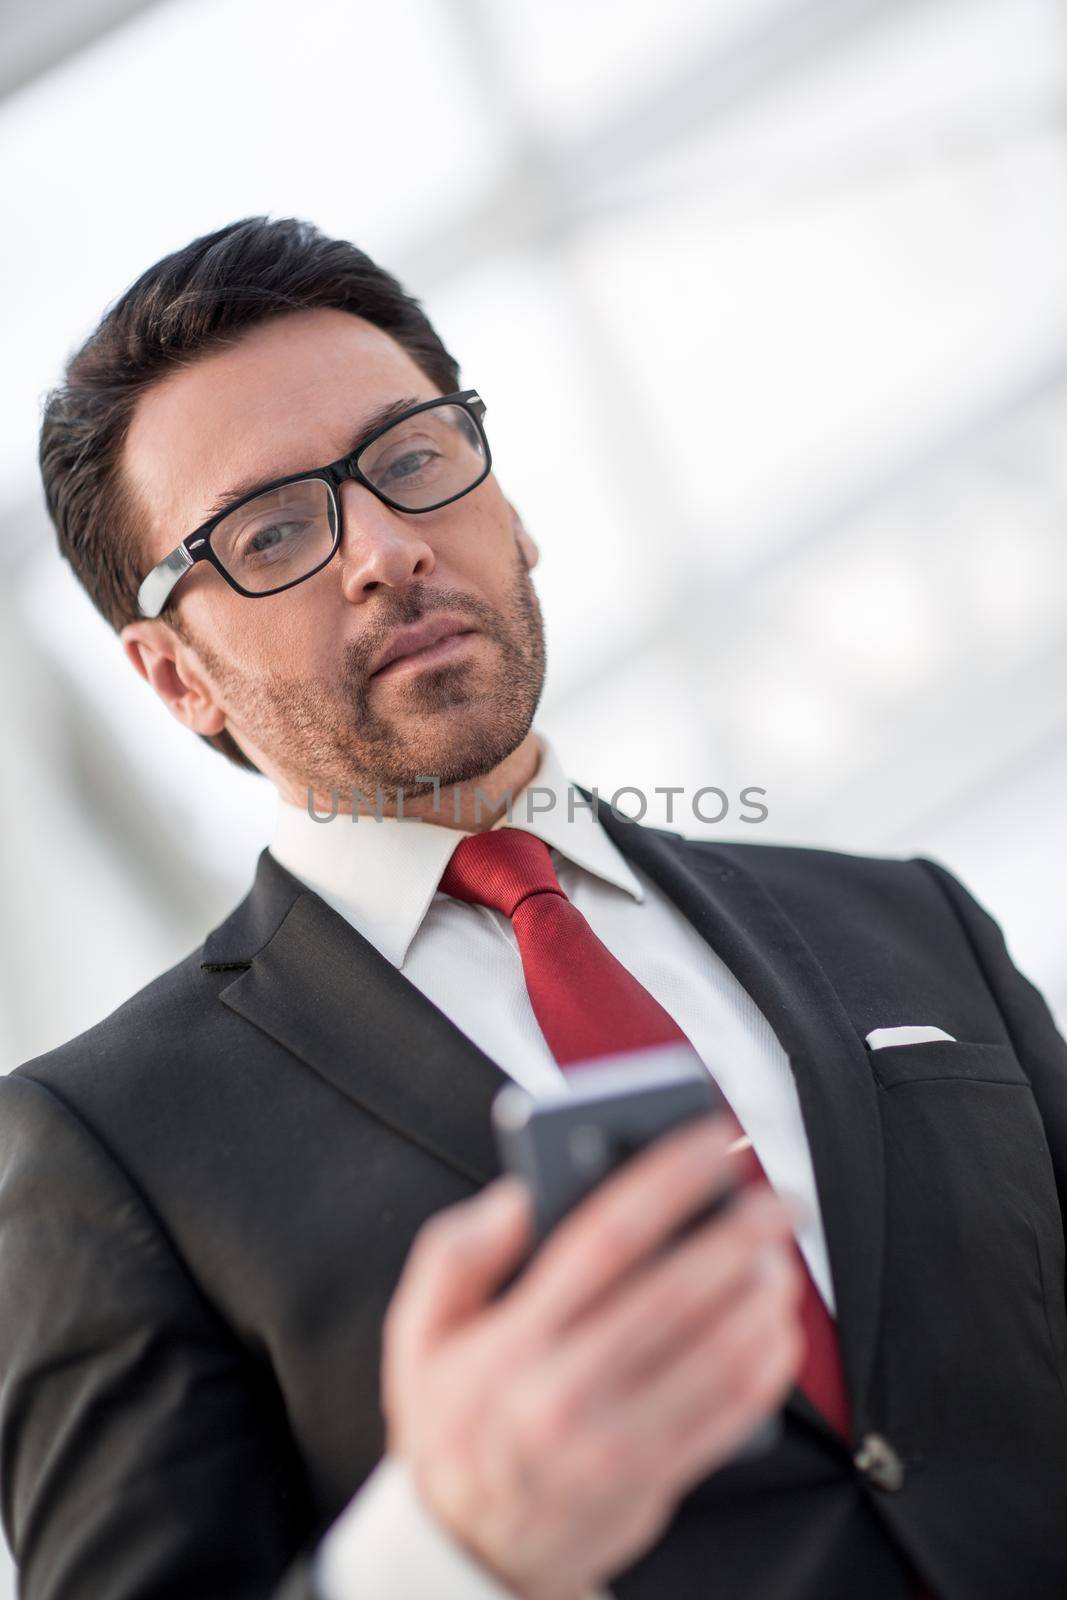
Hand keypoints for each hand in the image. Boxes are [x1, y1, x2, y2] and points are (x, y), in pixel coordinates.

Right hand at [380, 1114, 804, 1599]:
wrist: (466, 1549)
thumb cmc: (452, 1419)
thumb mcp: (419, 1331)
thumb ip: (455, 1252)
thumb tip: (519, 1196)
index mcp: (512, 1340)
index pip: (604, 1238)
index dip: (668, 1179)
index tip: (712, 1139)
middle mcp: (564, 1392)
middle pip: (675, 1294)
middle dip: (739, 1234)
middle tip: (778, 1197)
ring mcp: (613, 1445)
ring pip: (715, 1356)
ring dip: (762, 1297)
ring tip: (779, 1256)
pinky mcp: (652, 1483)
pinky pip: (731, 1416)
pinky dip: (768, 1363)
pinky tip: (776, 1324)